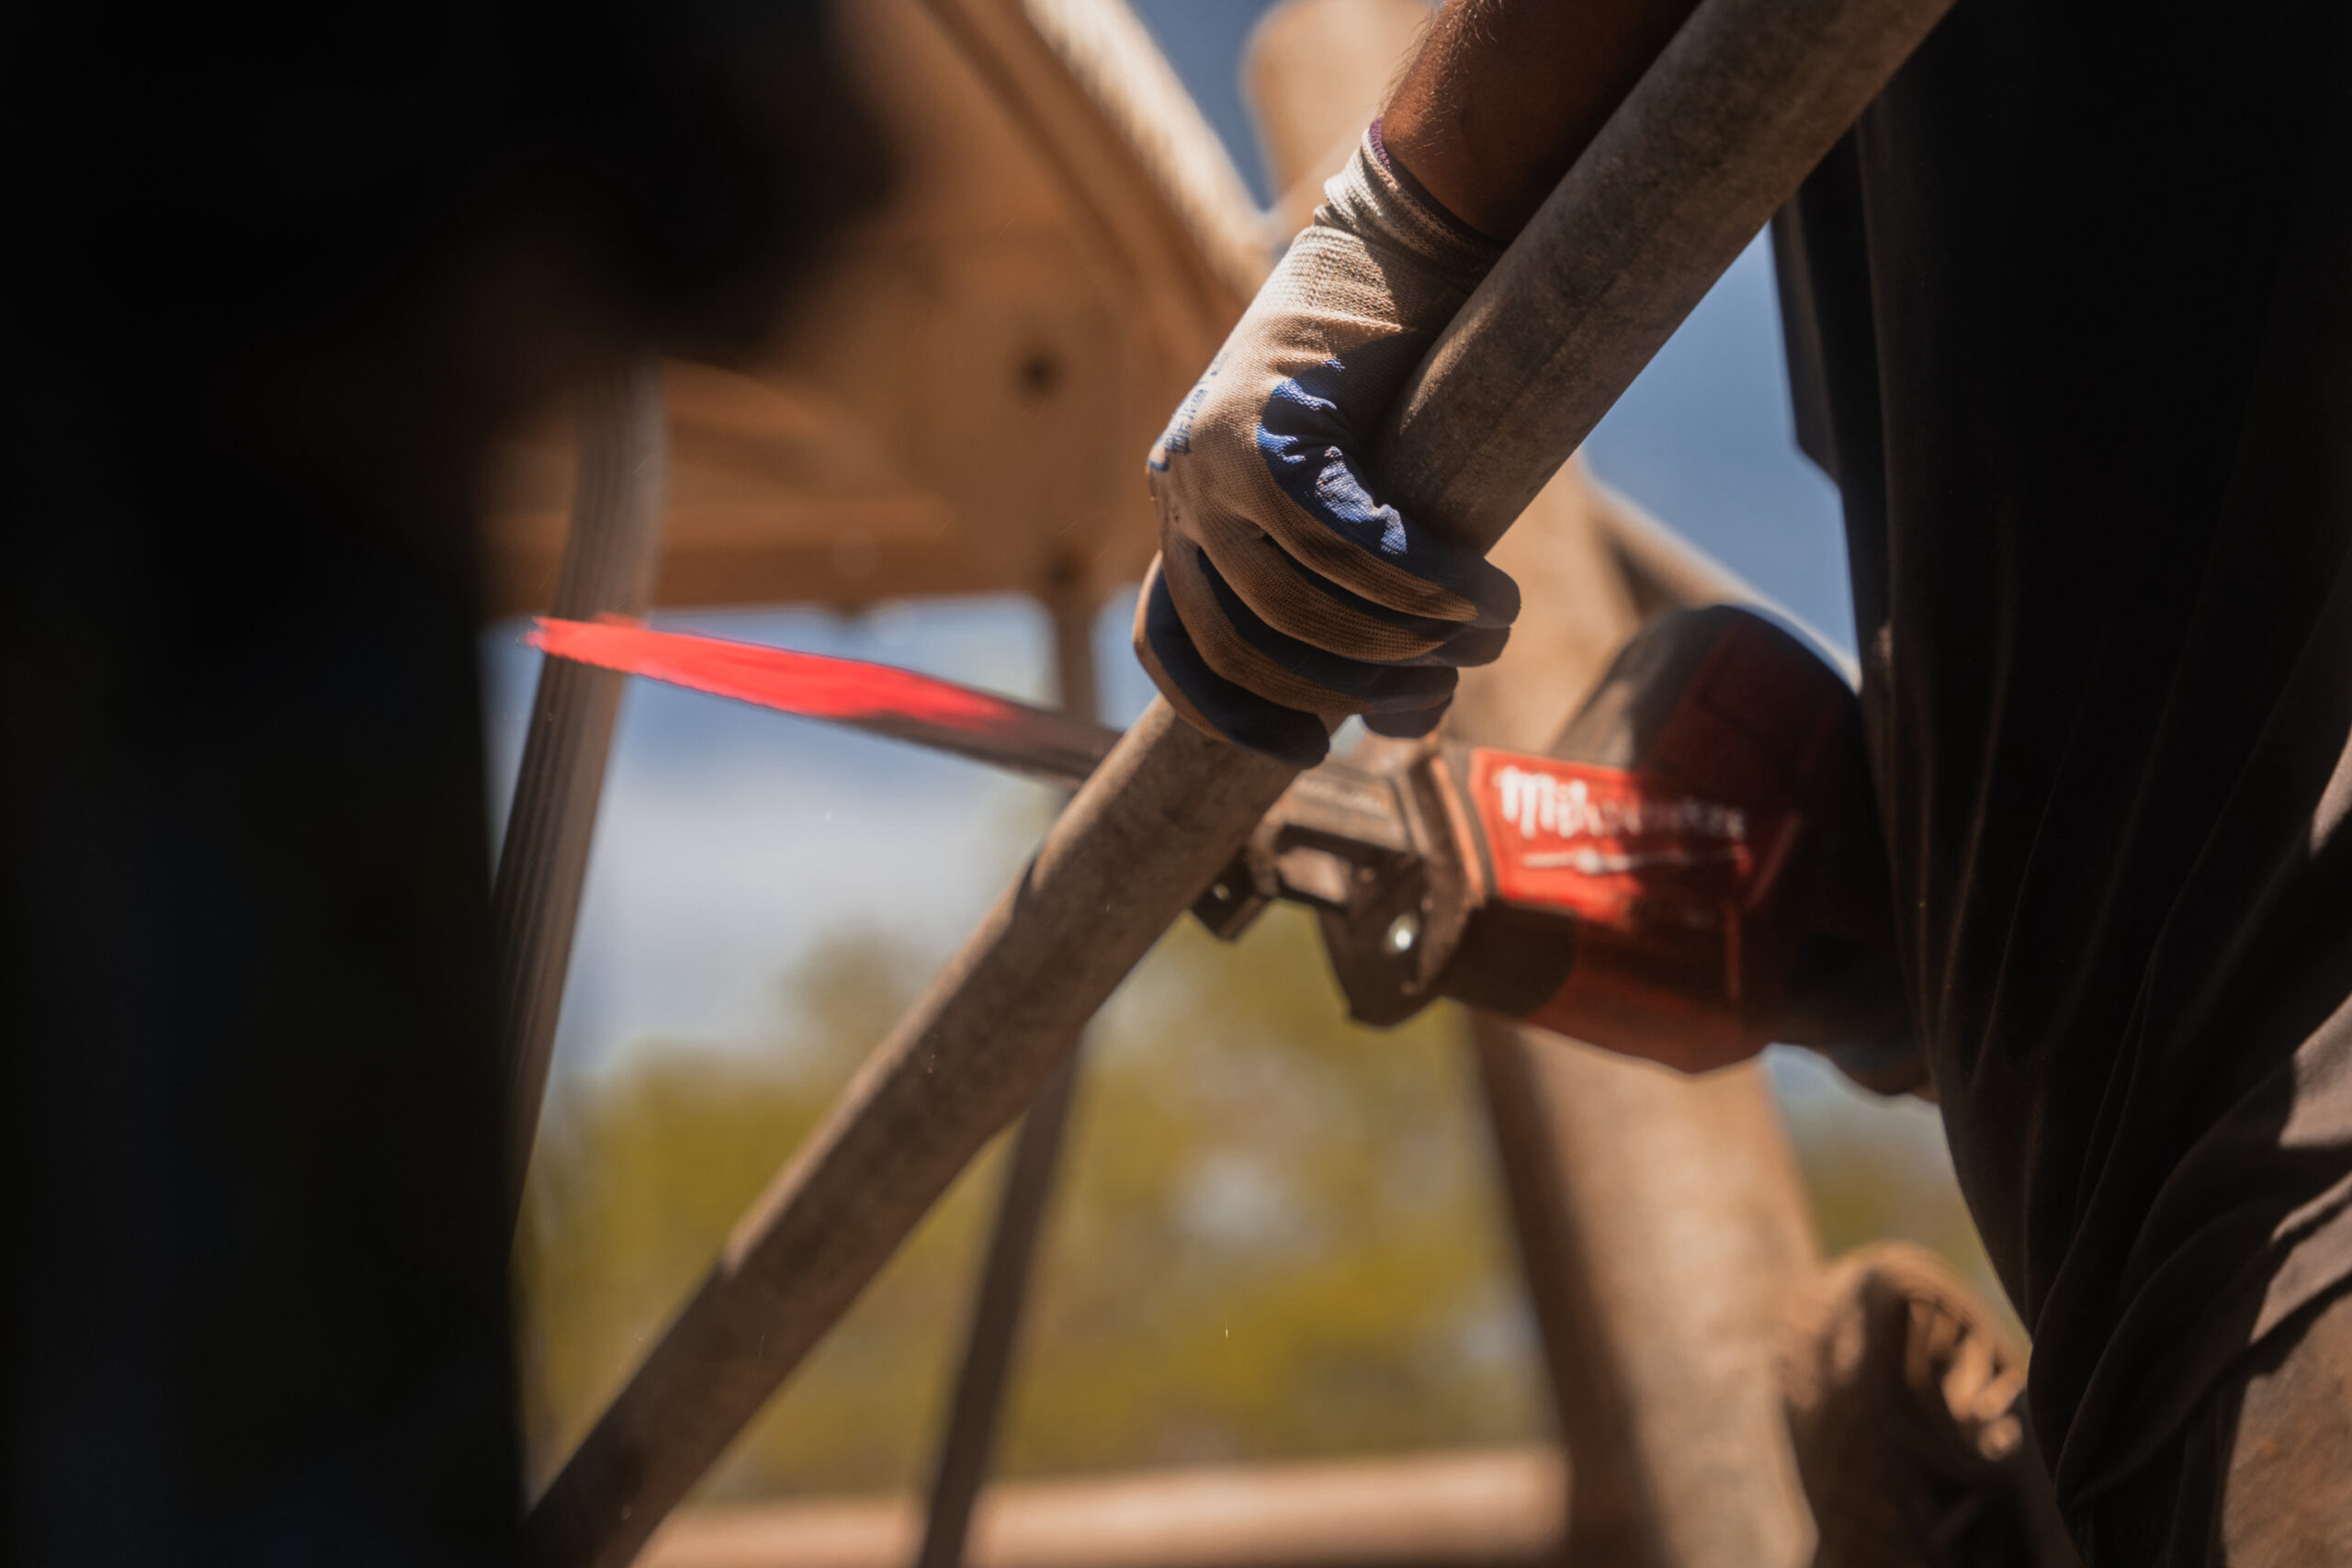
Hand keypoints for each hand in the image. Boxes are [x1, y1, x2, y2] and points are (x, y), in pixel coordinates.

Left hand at [1134, 128, 1519, 766]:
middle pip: (1248, 643)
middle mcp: (1183, 492)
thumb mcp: (1366, 505)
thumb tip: (1404, 727)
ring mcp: (1212, 460)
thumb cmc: (1400, 381)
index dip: (1231, 713)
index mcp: (1187, 514)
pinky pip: (1338, 541)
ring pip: (1299, 602)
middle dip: (1349, 685)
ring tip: (1487, 633)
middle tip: (1446, 685)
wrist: (1402, 245)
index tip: (1305, 752)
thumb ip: (1366, 606)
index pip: (1173, 645)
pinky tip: (1478, 594)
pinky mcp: (1265, 428)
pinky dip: (1416, 580)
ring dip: (1401, 636)